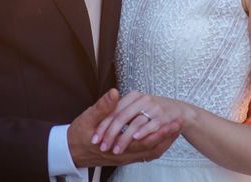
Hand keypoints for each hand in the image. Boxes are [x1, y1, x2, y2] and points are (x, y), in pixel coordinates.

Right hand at [68, 89, 182, 166]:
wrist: (70, 151)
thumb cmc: (78, 135)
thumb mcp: (87, 118)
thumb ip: (102, 107)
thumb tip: (114, 93)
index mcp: (116, 147)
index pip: (144, 141)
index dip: (160, 131)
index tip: (172, 120)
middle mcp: (124, 155)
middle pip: (152, 148)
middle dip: (167, 135)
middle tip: (180, 122)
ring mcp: (126, 157)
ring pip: (150, 152)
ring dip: (164, 140)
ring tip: (176, 127)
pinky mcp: (125, 155)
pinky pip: (146, 153)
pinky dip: (157, 144)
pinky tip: (162, 135)